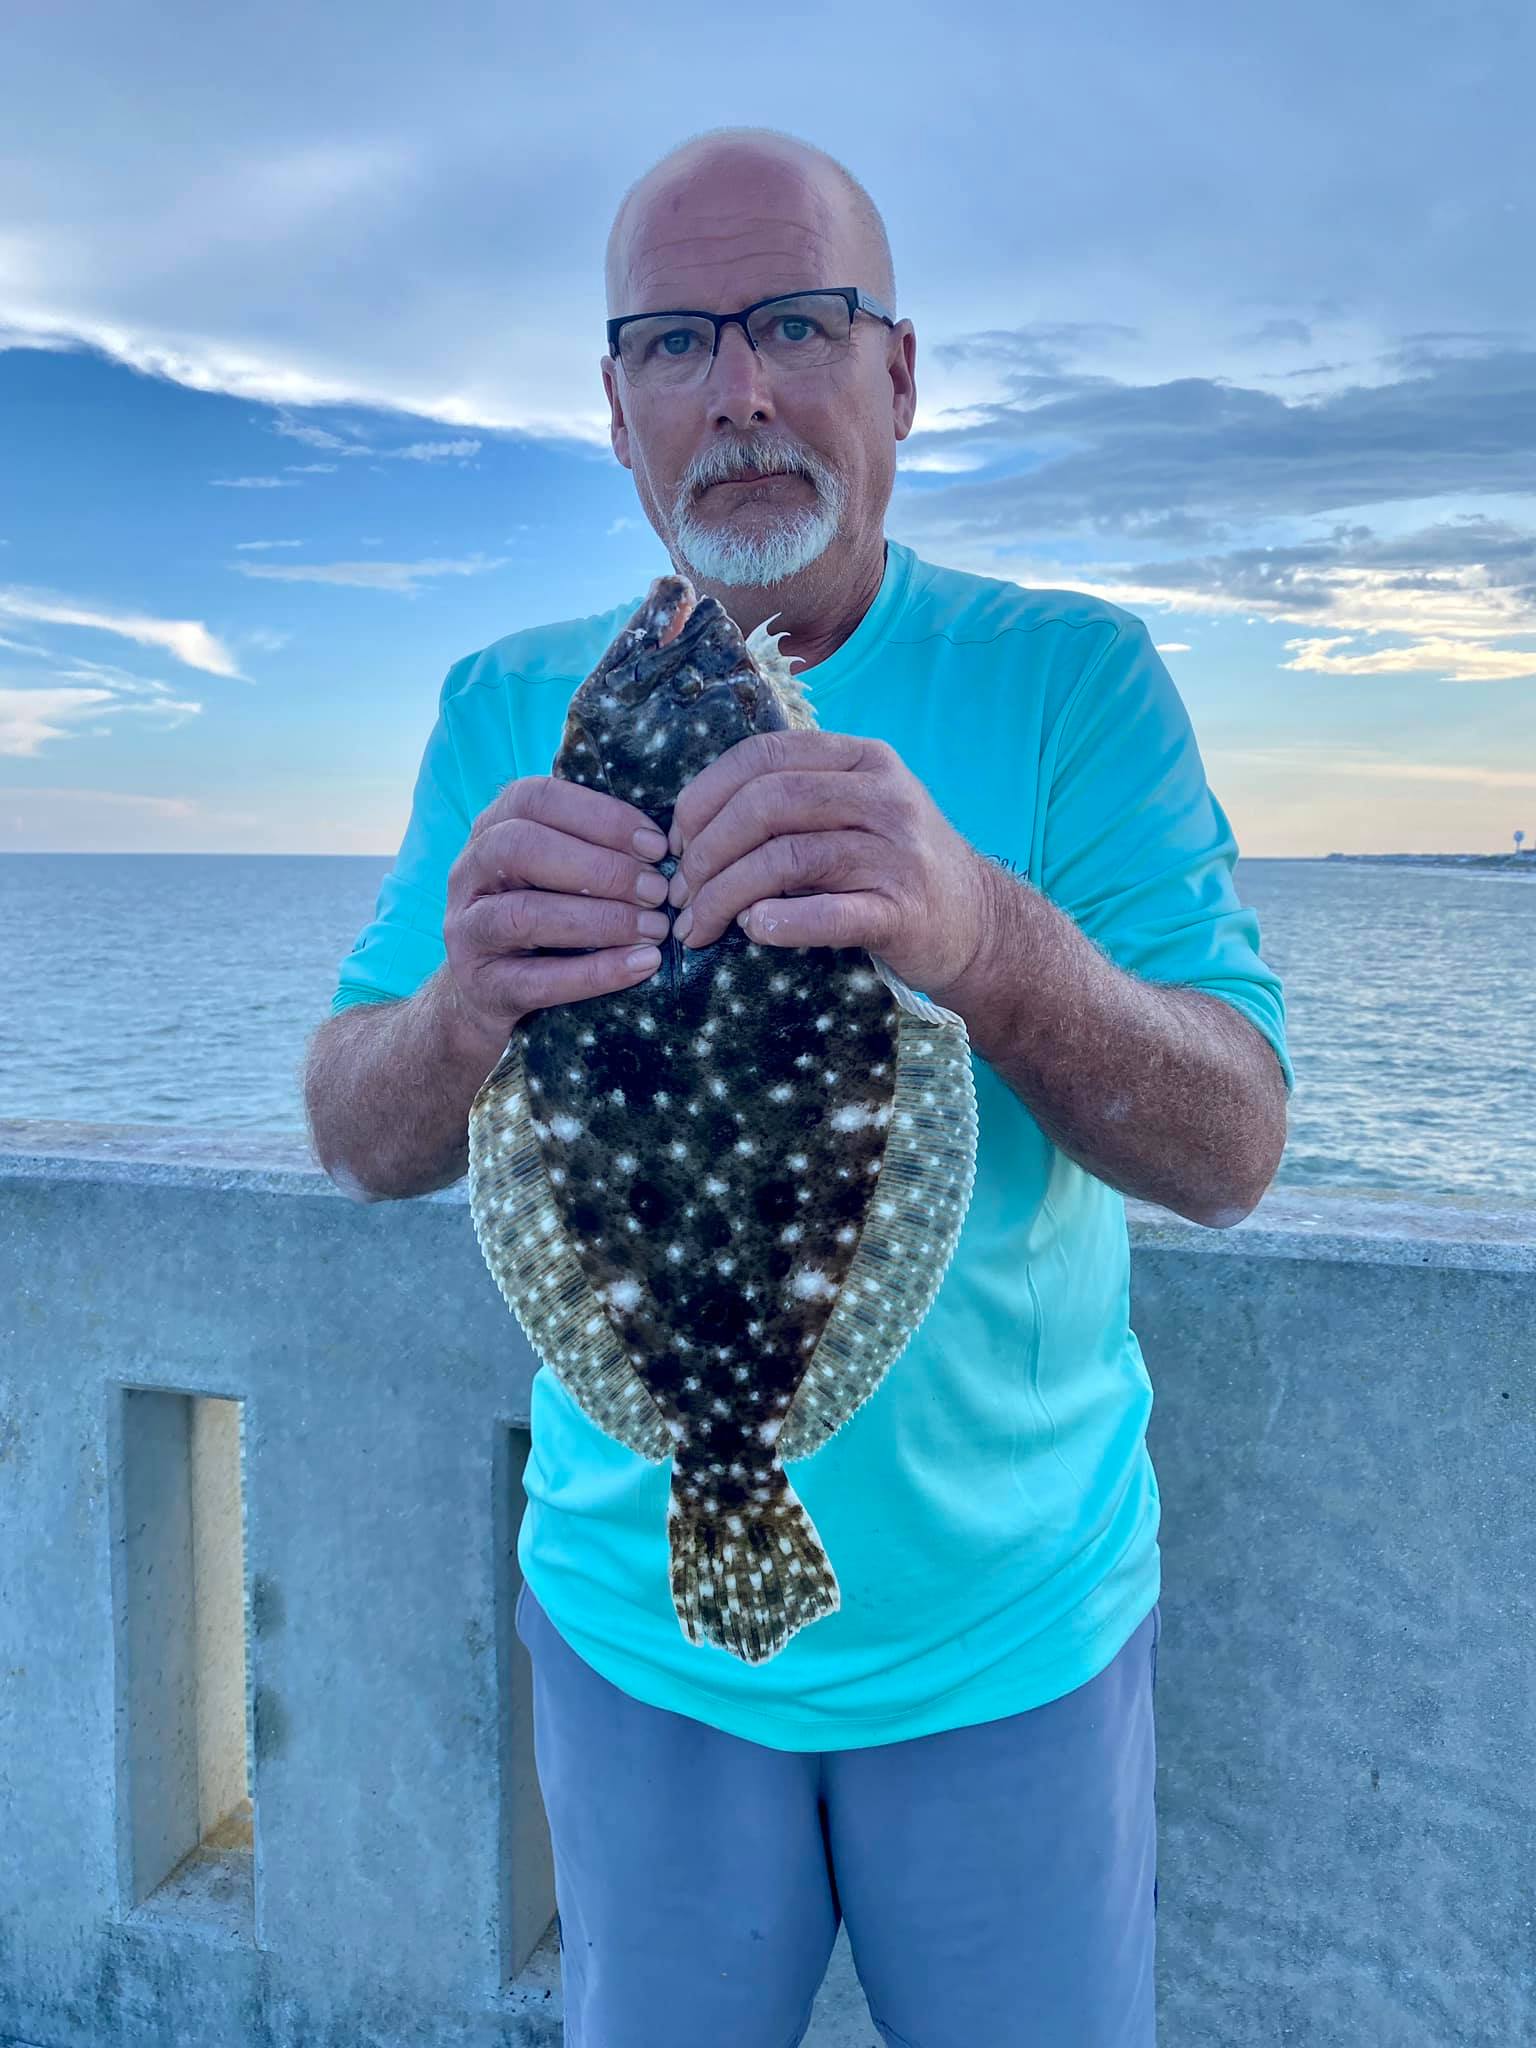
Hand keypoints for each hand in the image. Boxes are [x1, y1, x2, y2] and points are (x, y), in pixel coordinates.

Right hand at [444, 776, 668, 1037]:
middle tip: (657, 891)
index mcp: (491, 830)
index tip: (656, 846)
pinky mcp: (481, 987)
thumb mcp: (554, 874)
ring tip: (655, 929)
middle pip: (522, 848)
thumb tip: (668, 842)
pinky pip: (536, 981)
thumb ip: (592, 847)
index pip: (536, 799)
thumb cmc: (541, 921)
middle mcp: (468, 873)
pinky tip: (643, 964)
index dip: (601, 817)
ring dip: (601, 920)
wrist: (486, 996)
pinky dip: (596, 972)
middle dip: (601, 868)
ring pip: (524, 914)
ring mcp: (467, 931)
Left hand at [666, 730, 989, 998]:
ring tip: (699, 926)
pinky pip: (829, 913)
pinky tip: (753, 931)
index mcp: (862, 760)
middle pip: (766, 804)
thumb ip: (788, 804)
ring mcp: (897, 853)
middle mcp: (883, 796)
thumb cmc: (894, 869)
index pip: (763, 756)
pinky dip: (780, 922)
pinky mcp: (904, 912)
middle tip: (680, 894)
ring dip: (725, 895)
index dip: (704, 795)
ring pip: (786, 858)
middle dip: (705, 851)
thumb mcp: (852, 813)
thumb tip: (688, 830)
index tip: (676, 839)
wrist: (980, 926)